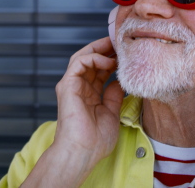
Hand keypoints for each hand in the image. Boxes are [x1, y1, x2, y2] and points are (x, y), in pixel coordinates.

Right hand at [54, 36, 123, 161]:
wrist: (82, 152)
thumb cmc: (95, 141)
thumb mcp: (111, 113)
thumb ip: (114, 96)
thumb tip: (119, 82)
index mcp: (89, 95)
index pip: (99, 70)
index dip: (112, 59)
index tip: (126, 54)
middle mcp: (78, 88)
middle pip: (91, 60)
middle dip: (106, 49)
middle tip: (121, 42)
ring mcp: (71, 85)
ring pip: (83, 57)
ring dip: (99, 49)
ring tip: (115, 45)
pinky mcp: (67, 85)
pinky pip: (79, 62)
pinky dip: (94, 57)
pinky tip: (108, 61)